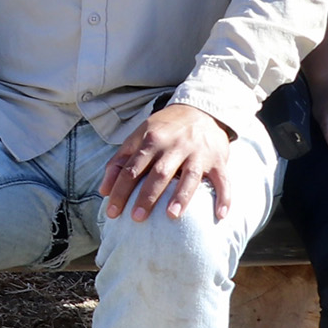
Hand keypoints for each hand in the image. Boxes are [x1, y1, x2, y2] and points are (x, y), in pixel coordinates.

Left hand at [101, 103, 235, 220]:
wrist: (200, 110)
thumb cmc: (163, 130)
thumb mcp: (138, 137)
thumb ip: (119, 162)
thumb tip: (103, 190)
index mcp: (151, 141)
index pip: (132, 169)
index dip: (121, 191)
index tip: (112, 212)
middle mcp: (174, 146)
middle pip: (159, 174)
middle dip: (147, 196)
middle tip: (137, 217)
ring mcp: (198, 153)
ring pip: (189, 176)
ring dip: (181, 196)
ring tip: (171, 215)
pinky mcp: (218, 160)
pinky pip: (223, 180)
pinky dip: (224, 197)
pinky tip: (221, 214)